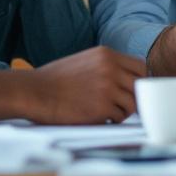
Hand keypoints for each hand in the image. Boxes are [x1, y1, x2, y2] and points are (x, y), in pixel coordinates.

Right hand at [26, 46, 144, 123]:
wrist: (36, 91)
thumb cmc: (56, 79)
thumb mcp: (85, 61)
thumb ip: (107, 66)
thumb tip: (128, 81)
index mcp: (107, 55)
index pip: (140, 67)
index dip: (138, 81)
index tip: (132, 90)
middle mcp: (111, 68)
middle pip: (140, 86)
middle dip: (133, 97)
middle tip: (121, 105)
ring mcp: (108, 87)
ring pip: (132, 104)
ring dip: (122, 111)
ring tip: (105, 112)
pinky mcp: (102, 107)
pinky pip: (119, 117)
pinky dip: (111, 120)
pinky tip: (96, 117)